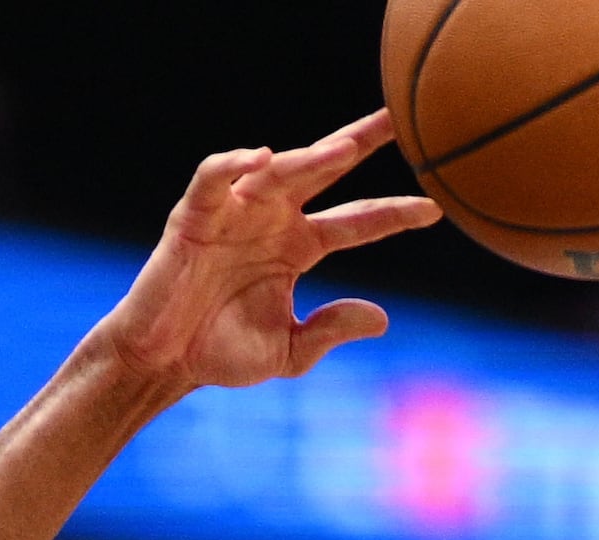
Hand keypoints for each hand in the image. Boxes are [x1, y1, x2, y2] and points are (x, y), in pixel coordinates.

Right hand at [93, 111, 438, 393]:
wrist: (164, 363)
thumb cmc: (221, 354)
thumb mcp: (289, 350)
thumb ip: (331, 331)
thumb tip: (383, 318)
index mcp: (299, 247)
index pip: (358, 222)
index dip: (394, 213)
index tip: (434, 209)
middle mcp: (272, 220)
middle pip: (325, 169)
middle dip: (361, 140)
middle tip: (402, 117)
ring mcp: (236, 214)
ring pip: (278, 171)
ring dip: (310, 157)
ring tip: (343, 151)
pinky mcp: (195, 216)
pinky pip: (215, 179)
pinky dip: (234, 164)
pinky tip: (263, 157)